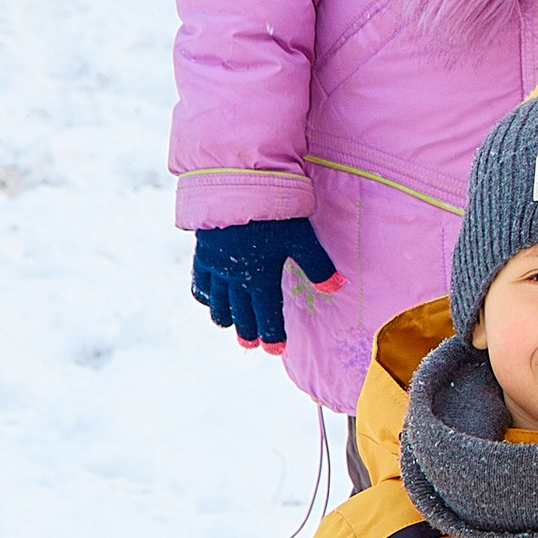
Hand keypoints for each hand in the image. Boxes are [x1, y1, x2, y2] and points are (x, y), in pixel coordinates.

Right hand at [191, 217, 340, 352]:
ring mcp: (215, 266)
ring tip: (229, 325)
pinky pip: (200, 282)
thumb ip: (317, 265)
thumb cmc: (273, 213)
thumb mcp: (300, 237)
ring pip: (218, 301)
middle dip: (248, 330)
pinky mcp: (202, 252)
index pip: (267, 313)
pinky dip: (204, 294)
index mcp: (261, 276)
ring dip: (224, 316)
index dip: (271, 334)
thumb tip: (337, 288)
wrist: (235, 186)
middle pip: (241, 311)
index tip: (275, 351)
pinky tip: (208, 299)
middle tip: (251, 345)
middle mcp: (235, 277)